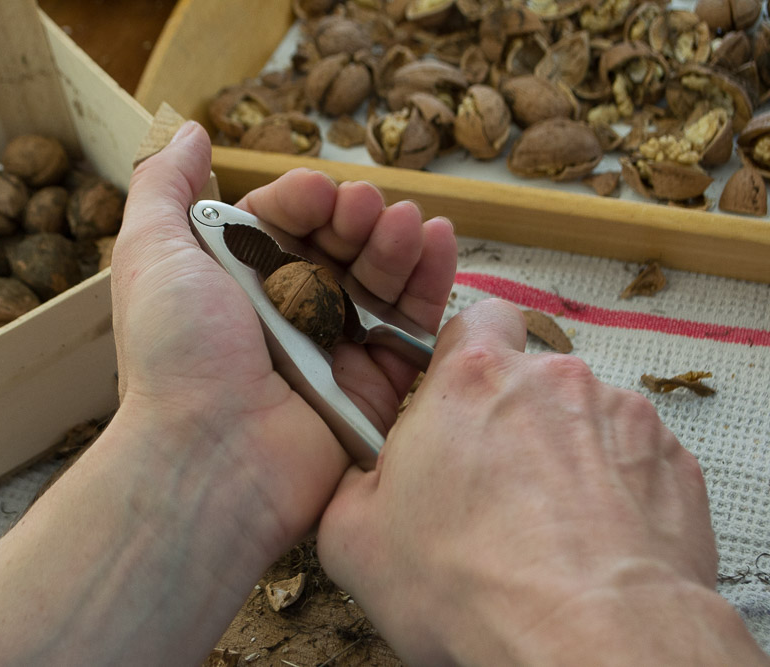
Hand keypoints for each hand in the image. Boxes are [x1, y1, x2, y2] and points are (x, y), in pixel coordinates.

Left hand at [112, 121, 456, 555]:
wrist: (210, 456)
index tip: (317, 193)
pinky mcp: (375, 384)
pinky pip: (413, 326)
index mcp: (237, 282)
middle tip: (365, 212)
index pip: (284, 221)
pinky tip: (437, 242)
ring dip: (396, 240)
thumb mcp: (150, 252)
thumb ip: (164, 186)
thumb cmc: (176, 352)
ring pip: (380, 278)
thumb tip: (187, 130)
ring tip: (403, 226)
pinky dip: (431, 281)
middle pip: (339, 245)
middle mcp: (286, 313)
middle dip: (358, 216)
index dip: (305, 198)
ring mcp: (333, 348)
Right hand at [317, 299, 760, 664]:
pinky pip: (633, 459)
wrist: (588, 641)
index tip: (456, 402)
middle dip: (513, 418)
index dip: (465, 358)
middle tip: (492, 486)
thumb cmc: (470, 586)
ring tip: (548, 527)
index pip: (475, 319)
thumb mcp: (353, 539)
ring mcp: (621, 416)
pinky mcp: (672, 462)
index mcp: (470, 379)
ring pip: (583, 418)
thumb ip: (350, 482)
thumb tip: (361, 479)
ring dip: (565, 455)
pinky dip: (615, 488)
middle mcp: (552, 380)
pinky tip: (592, 540)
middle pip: (530, 377)